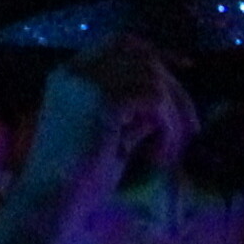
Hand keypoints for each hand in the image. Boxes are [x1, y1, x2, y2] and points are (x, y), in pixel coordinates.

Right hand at [9, 34, 197, 239]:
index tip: (187, 66)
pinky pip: (154, 101)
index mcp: (69, 74)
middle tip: (194, 125)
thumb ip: (131, 110)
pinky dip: (168, 127)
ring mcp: (86, 83)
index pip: (120, 41)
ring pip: (153, 80)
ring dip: (175, 113)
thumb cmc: (77, 180)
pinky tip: (160, 155)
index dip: (157, 50)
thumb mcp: (108, 134)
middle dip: (175, 87)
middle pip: (143, 57)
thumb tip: (169, 98)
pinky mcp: (102, 102)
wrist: (50, 202)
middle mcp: (74, 71)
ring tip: (174, 148)